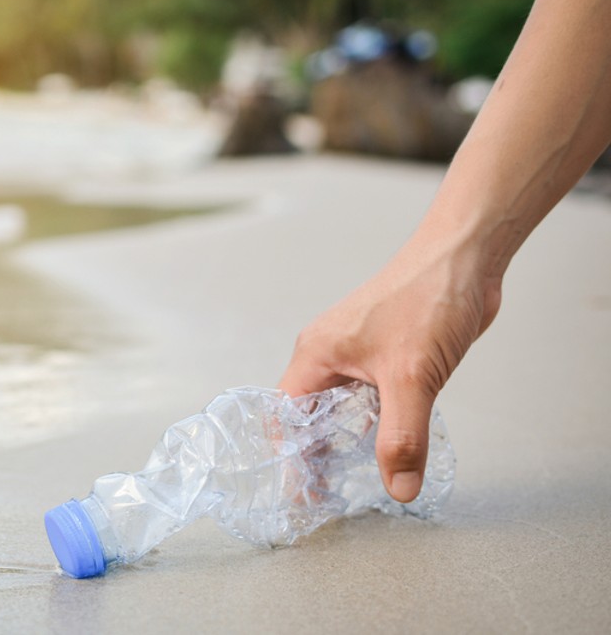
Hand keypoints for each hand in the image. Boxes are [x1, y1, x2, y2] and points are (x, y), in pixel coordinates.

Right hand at [279, 232, 501, 501]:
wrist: (466, 258)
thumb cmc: (427, 299)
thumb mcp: (412, 378)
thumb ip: (402, 437)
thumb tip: (398, 488)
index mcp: (316, 354)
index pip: (285, 415)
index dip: (291, 456)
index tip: (305, 494)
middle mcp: (329, 353)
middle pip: (308, 414)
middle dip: (315, 454)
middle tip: (330, 494)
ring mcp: (357, 353)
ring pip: (341, 407)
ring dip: (347, 439)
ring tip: (355, 477)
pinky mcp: (386, 353)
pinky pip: (369, 398)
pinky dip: (374, 423)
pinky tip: (391, 442)